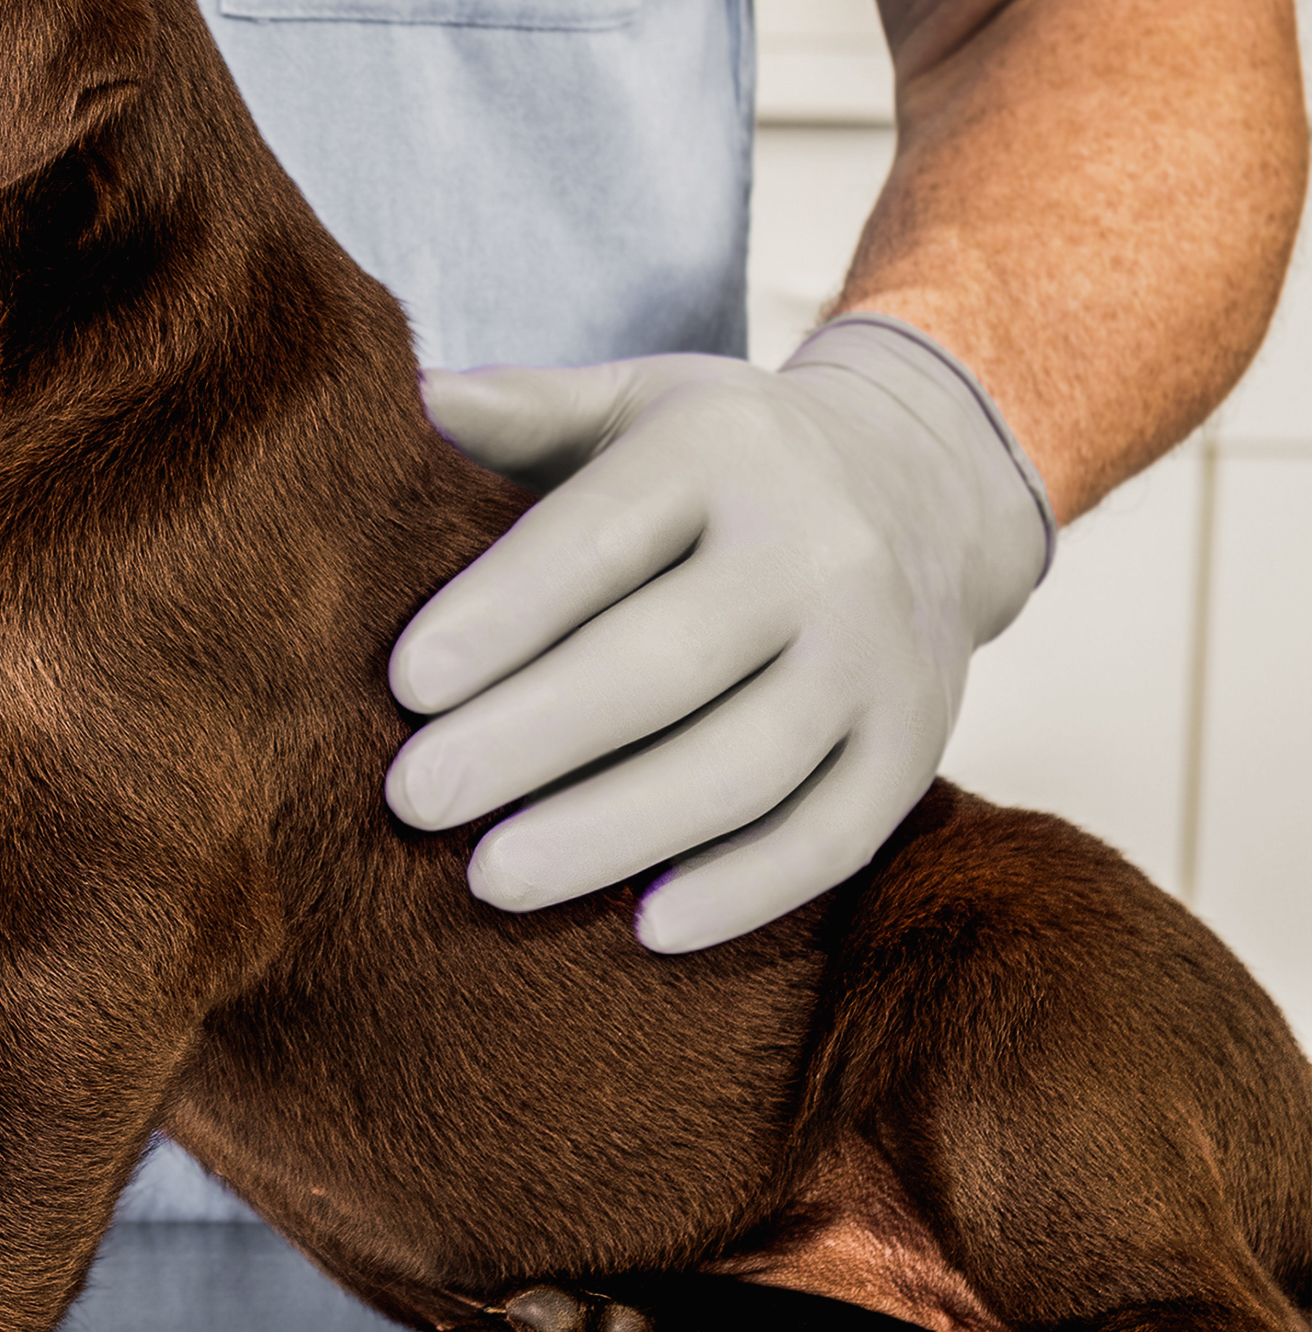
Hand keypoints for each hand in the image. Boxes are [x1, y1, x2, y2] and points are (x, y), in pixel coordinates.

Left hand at [383, 318, 1056, 952]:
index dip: (502, 613)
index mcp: (723, 452)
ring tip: (491, 878)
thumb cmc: (725, 457)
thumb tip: (402, 401)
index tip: (404, 686)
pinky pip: (835, 834)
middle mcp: (817, 550)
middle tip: (415, 801)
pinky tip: (643, 930)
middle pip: (665, 661)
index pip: (598, 537)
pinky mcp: (917, 743)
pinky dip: (744, 890)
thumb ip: (521, 409)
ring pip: (746, 763)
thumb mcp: (634, 402)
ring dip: (615, 831)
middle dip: (531, 738)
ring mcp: (879, 654)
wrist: (929, 480)